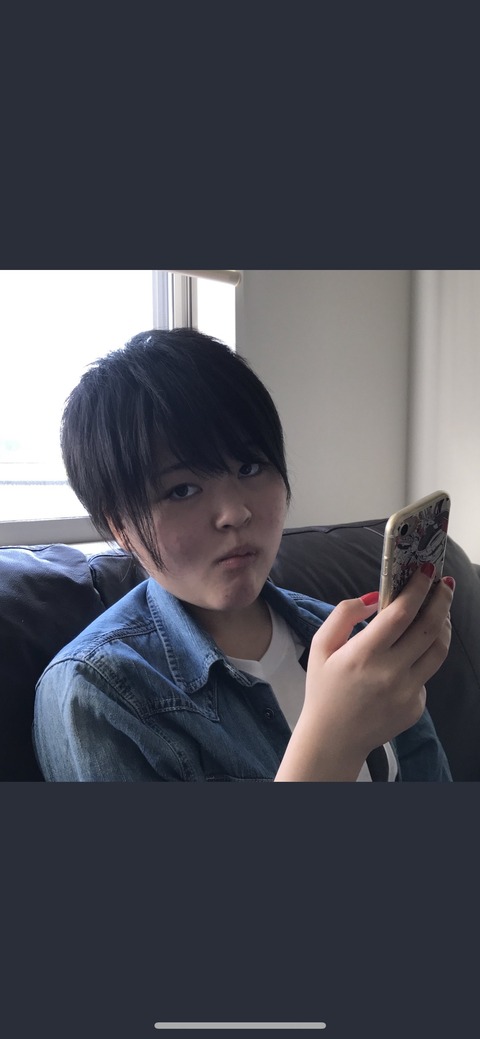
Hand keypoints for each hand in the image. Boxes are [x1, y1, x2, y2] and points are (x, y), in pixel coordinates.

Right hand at [275, 567, 452, 780]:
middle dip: (441, 600)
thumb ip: (344, 615)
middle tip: (444, 583)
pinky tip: (412, 653)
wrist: (334, 739)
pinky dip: (424, 656)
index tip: (425, 570)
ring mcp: (407, 692)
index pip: (401, 613)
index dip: (418, 588)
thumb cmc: (324, 689)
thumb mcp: (320, 646)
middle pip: (429, 627)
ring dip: (443, 624)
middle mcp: (390, 673)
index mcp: (363, 654)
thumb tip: (375, 597)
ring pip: (438, 650)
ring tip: (439, 610)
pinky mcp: (416, 706)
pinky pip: (427, 674)